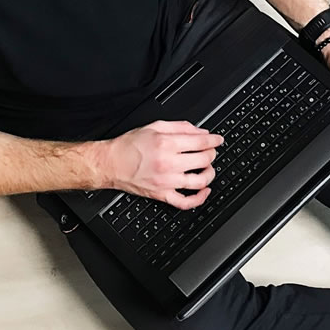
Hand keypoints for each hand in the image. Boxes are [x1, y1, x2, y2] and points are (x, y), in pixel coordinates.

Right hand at [97, 121, 223, 208]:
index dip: (214, 140)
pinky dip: (199, 198)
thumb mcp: (154, 126)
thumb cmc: (129, 146)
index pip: (201, 142)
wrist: (111, 163)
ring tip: (207, 169)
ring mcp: (167, 181)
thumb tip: (200, 131)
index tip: (218, 140)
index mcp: (167, 144)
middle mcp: (169, 163)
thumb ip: (180, 127)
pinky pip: (185, 202)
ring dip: (209, 174)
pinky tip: (204, 191)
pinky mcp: (162, 195)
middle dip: (211, 154)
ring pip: (200, 181)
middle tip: (210, 151)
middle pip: (204, 160)